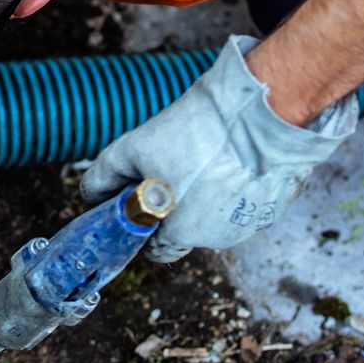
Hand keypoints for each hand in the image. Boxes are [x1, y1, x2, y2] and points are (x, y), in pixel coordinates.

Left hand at [78, 35, 355, 261]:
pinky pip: (248, 203)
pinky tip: (234, 159)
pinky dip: (238, 188)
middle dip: (177, 206)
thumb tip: (90, 196)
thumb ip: (105, 176)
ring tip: (207, 157)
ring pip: (218, 217)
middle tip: (176, 168)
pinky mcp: (273, 205)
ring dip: (209, 197)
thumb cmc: (196, 132)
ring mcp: (249, 224)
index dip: (145, 227)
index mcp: (181, 232)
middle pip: (187, 230)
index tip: (146, 201)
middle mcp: (216, 238)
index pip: (157, 250)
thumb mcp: (134, 147)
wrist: (259, 112)